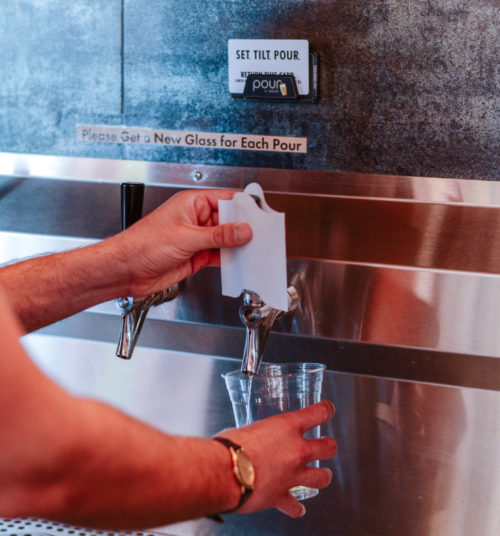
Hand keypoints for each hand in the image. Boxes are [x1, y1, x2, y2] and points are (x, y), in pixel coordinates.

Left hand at [110, 189, 251, 296]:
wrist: (126, 270)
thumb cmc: (141, 245)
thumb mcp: (186, 237)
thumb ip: (218, 236)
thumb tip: (242, 230)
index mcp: (191, 203)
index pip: (225, 199)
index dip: (243, 206)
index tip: (259, 214)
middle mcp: (195, 219)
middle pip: (228, 221)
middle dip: (242, 229)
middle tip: (259, 236)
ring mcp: (195, 239)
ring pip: (224, 240)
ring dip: (236, 246)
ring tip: (251, 250)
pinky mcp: (195, 256)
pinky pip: (218, 255)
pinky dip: (228, 259)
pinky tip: (236, 261)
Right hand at [215, 400, 336, 517]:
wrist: (225, 471)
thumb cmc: (230, 445)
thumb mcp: (249, 428)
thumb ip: (259, 434)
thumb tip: (253, 440)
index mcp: (287, 426)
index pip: (317, 413)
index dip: (325, 410)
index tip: (328, 409)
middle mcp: (296, 450)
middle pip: (328, 448)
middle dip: (329, 446)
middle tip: (328, 445)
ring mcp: (292, 475)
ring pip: (322, 477)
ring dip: (323, 476)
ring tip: (324, 475)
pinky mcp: (281, 496)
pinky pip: (295, 506)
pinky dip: (296, 508)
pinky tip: (298, 509)